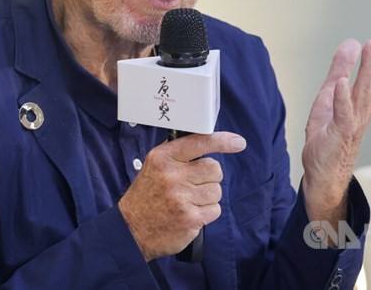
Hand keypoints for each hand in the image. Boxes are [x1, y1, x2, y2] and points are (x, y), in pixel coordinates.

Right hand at [118, 131, 246, 260]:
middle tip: (194, 184)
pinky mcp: (191, 218)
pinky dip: (206, 213)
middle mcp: (172, 175)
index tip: (238, 142)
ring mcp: (182, 198)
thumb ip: (178, 154)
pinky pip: (215, 210)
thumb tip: (208, 142)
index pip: (199, 142)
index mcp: (163, 158)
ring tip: (189, 201)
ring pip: (217, 190)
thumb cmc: (147, 196)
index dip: (222, 141)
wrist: (132, 230)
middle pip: (214, 168)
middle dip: (210, 177)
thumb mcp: (154, 166)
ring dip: (208, 197)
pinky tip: (190, 213)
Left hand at [302, 19, 370, 220]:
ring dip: (368, 68)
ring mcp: (353, 122)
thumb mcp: (330, 94)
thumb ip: (340, 69)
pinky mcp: (338, 135)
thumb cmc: (329, 135)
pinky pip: (341, 115)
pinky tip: (342, 83)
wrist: (322, 173)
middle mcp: (363, 108)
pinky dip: (342, 99)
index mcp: (363, 98)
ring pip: (363, 92)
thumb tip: (352, 42)